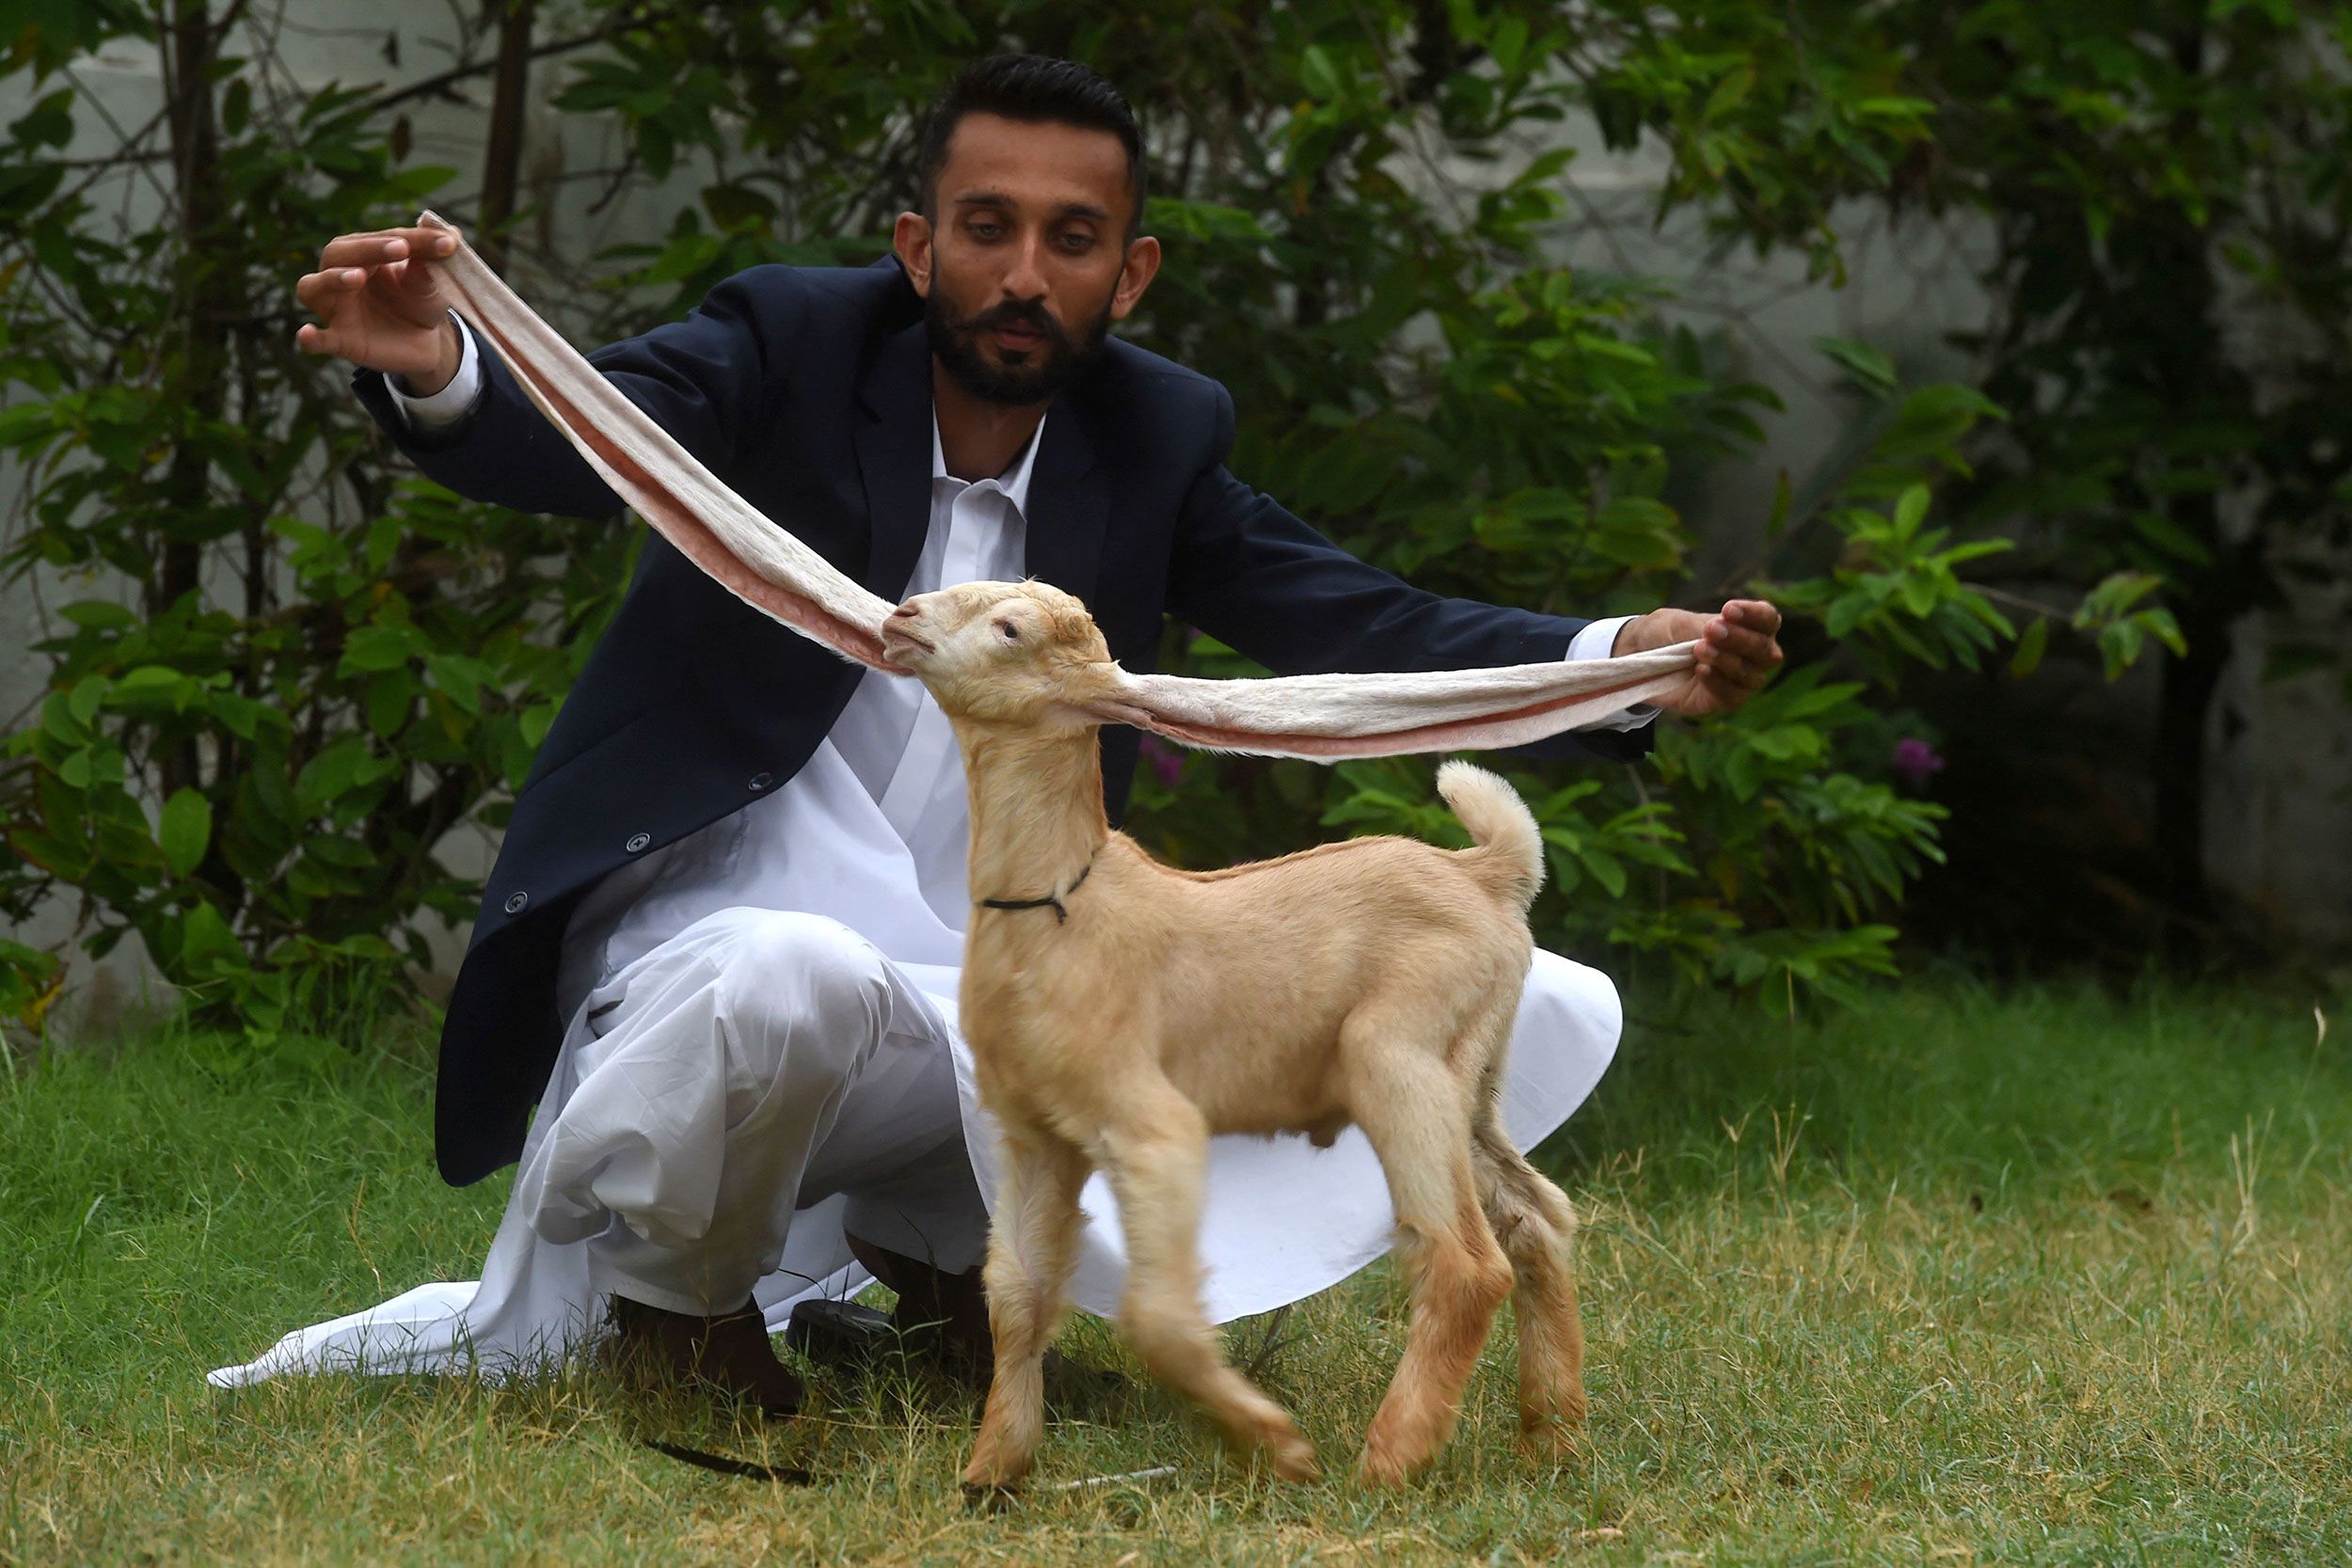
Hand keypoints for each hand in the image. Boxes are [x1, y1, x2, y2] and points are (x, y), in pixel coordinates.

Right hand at [293, 226, 463, 392]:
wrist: (424, 341)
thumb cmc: (419, 299)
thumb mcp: (431, 281)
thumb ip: (433, 261)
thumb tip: (451, 233)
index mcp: (362, 253)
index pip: (381, 239)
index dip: (413, 239)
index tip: (445, 242)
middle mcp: (339, 275)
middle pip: (337, 254)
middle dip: (368, 249)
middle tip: (401, 248)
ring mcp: (336, 308)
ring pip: (312, 287)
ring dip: (332, 279)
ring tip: (357, 277)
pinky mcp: (340, 341)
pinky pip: (318, 340)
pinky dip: (310, 337)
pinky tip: (307, 335)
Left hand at [1612, 599, 1783, 717]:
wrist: (1638, 655)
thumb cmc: (1666, 633)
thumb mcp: (1679, 623)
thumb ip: (1702, 628)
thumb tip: (1722, 631)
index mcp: (1748, 627)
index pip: (1768, 620)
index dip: (1755, 615)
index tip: (1728, 609)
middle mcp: (1751, 655)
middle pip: (1765, 650)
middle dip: (1741, 639)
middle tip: (1711, 630)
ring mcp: (1739, 680)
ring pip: (1752, 676)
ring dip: (1727, 661)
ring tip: (1700, 649)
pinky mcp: (1721, 700)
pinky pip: (1731, 696)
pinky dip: (1718, 682)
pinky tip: (1700, 671)